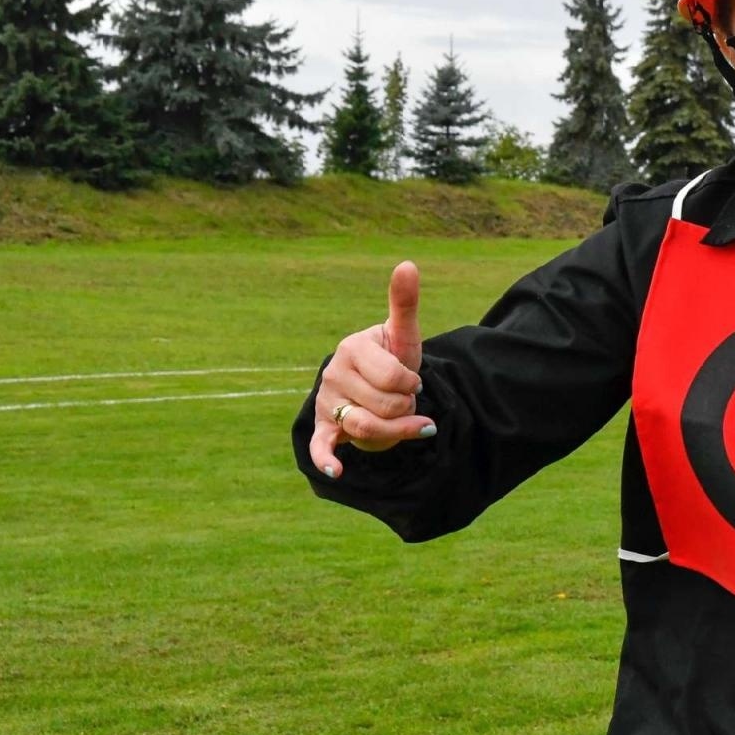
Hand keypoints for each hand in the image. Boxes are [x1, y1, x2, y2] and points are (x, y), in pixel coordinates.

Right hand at [308, 260, 434, 478]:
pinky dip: (327, 460)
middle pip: (384, 406)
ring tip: (399, 420)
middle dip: (404, 407)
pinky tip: (337, 470)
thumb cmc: (392, 359)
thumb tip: (408, 263)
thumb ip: (404, 303)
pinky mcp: (322, 428)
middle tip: (401, 398)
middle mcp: (333, 374)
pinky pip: (322, 447)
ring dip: (392, 431)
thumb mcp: (403, 335)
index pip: (395, 378)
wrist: (373, 386)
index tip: (410, 380)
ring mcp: (325, 402)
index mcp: (352, 347)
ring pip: (365, 428)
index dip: (412, 384)